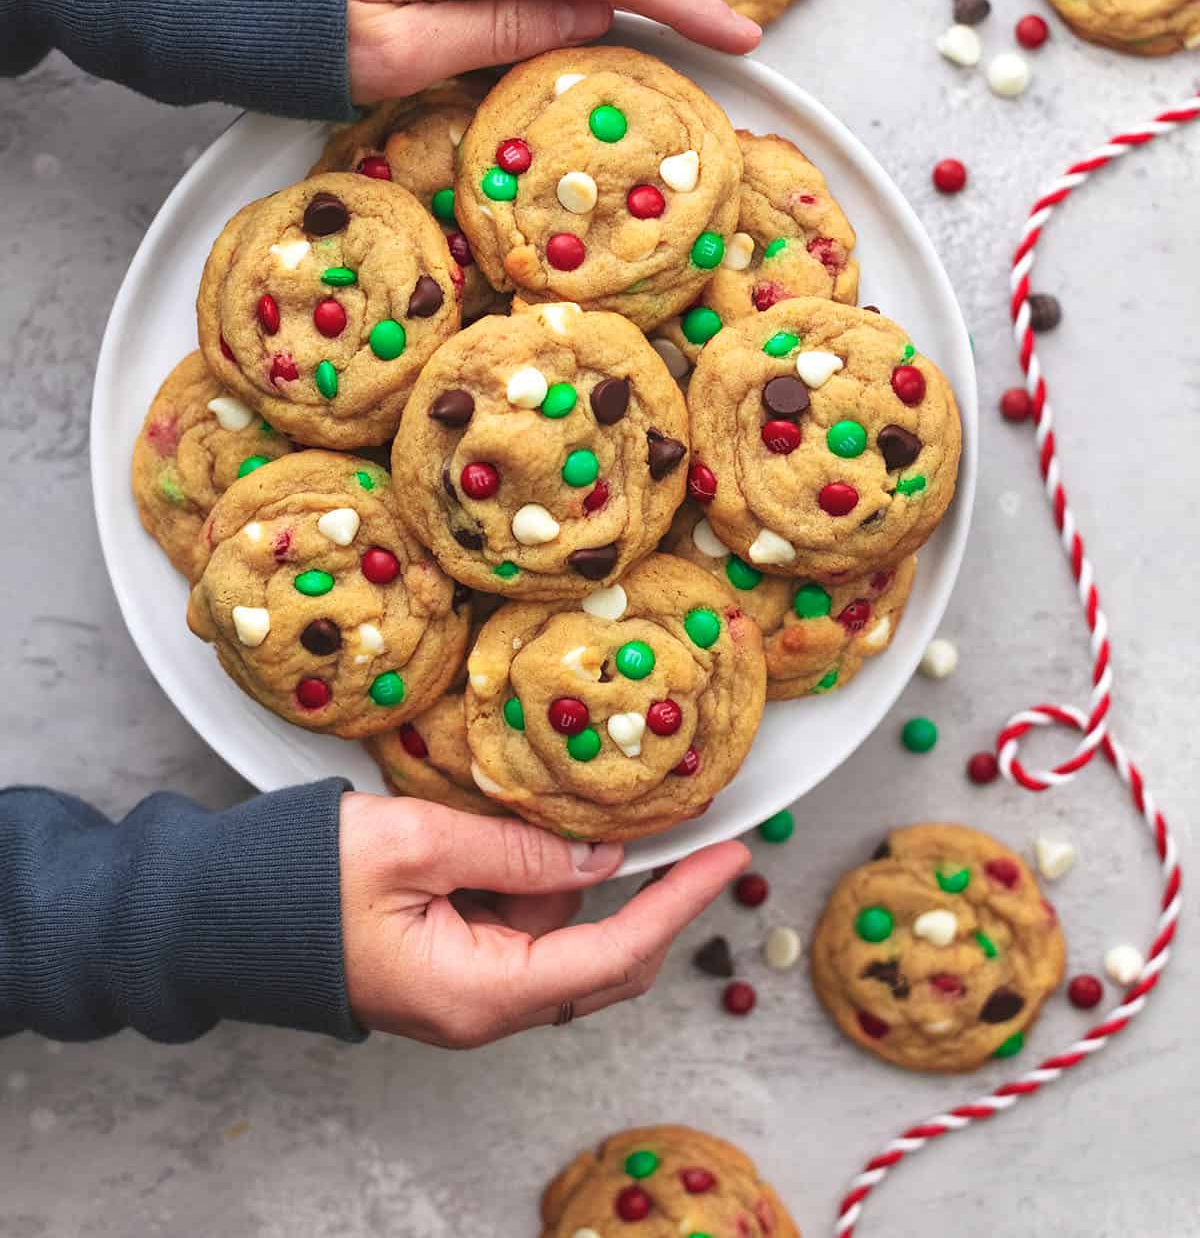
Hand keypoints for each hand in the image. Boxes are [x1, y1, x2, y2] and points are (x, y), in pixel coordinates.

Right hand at [339, 792, 747, 1045]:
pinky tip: (528, 834)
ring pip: (563, 937)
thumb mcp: (416, 843)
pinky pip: (522, 927)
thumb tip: (597, 854)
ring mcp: (467, 991)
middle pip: (602, 960)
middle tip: (695, 830)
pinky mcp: (451, 966)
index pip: (613, 952)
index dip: (680, 902)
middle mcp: (484, 1008)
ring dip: (582, 878)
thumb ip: (513, 850)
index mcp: (481, 993)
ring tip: (572, 810)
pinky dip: (541, 881)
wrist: (220, 918)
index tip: (729, 856)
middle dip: (652, 895)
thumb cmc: (301, 882)